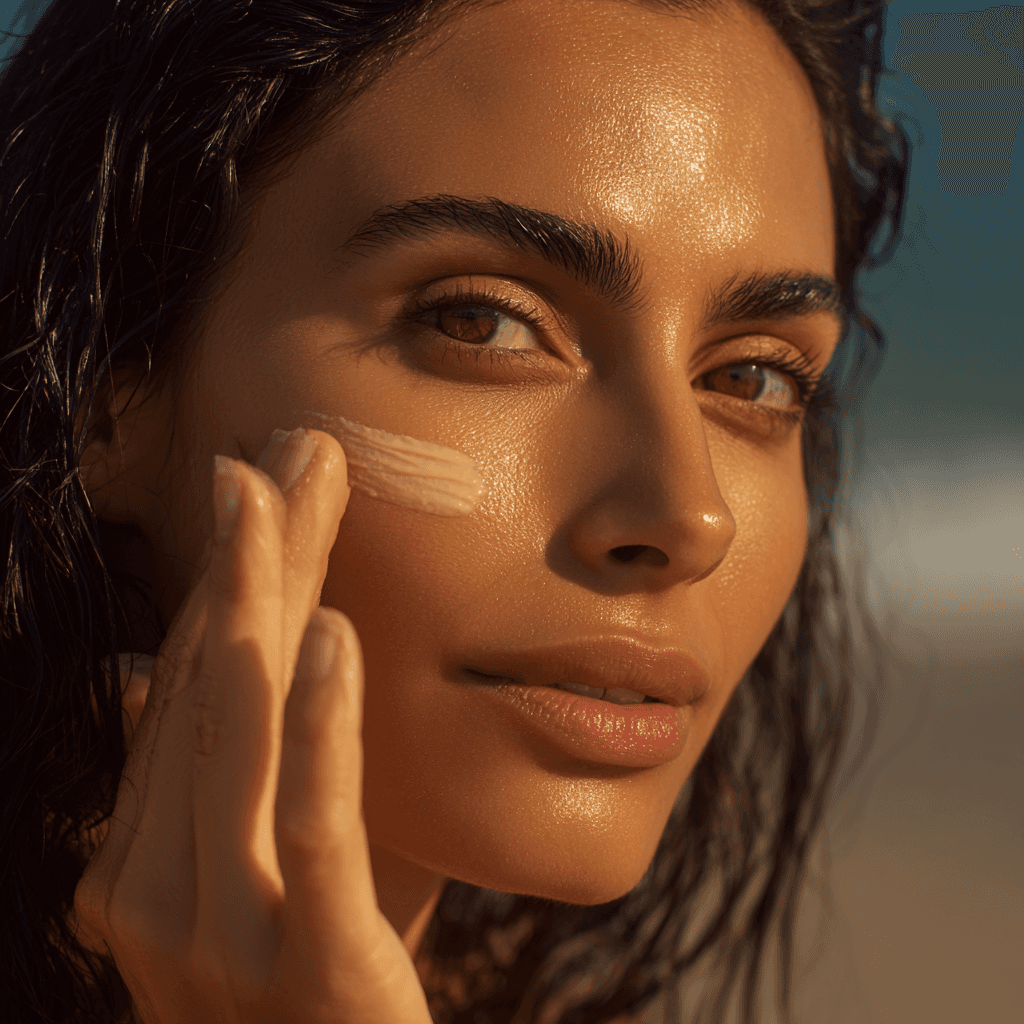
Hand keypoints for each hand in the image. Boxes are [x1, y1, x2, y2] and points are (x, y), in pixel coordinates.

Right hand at [74, 429, 432, 1023]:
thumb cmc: (304, 993)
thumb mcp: (257, 872)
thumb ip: (211, 779)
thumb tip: (152, 676)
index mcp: (141, 857)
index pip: (188, 689)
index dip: (225, 579)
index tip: (255, 483)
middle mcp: (153, 888)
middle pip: (212, 688)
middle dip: (247, 561)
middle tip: (277, 453)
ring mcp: (220, 929)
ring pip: (242, 734)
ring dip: (265, 602)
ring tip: (284, 498)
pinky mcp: (312, 959)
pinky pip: (312, 823)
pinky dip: (320, 722)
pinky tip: (335, 630)